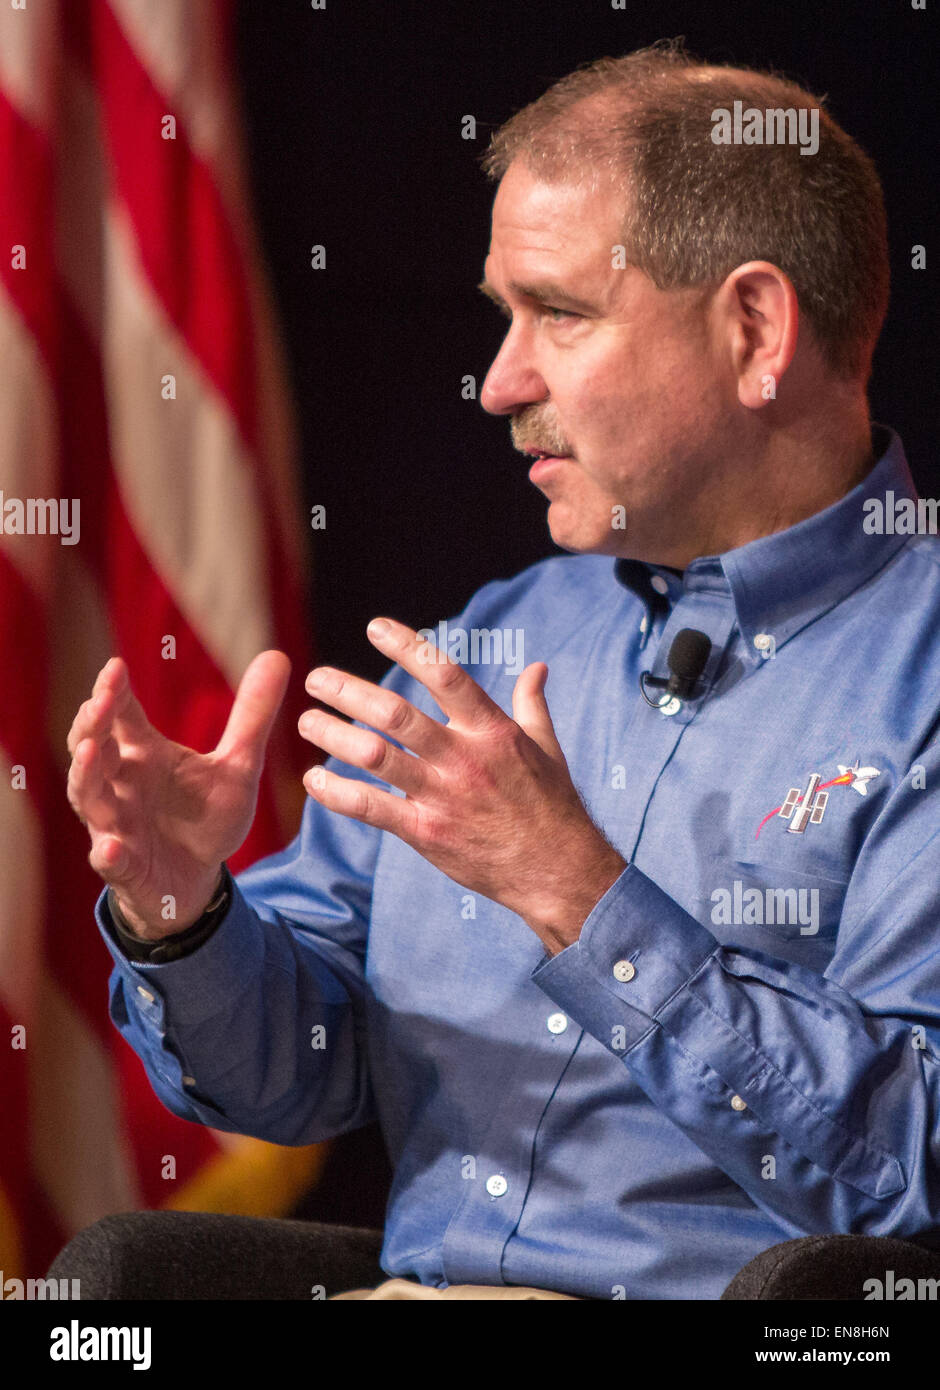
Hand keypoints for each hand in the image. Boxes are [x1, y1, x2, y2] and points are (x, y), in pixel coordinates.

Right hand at [66, 651, 289, 938]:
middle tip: (100, 700)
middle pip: (92, 748)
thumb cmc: (205, 818)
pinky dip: (108, 852)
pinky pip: (108, 858)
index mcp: (143, 755)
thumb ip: (252, 715)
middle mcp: (121, 784)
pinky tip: (111, 845)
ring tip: (89, 753)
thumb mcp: (238, 765)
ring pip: (88, 796)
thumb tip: (277, 655)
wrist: (197, 880)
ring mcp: (116, 824)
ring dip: (85, 775)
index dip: (114, 691)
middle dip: (91, 724)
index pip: (120, 716)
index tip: (116, 666)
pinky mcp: (123, 866)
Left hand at [299, 619, 624, 953]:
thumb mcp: (548, 747)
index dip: (408, 647)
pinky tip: (314, 780)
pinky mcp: (427, 832)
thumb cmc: (552, 806)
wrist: (556, 871)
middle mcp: (464, 758)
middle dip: (349, 692)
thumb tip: (537, 666)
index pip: (445, 676)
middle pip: (396, 715)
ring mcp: (443, 796)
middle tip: (318, 679)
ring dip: (334, 736)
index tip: (375, 627)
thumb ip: (532, 703)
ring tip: (307, 721)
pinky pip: (372, 808)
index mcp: (492, 730)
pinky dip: (338, 793)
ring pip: (376, 757)